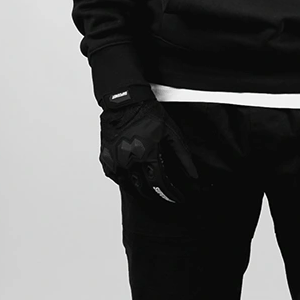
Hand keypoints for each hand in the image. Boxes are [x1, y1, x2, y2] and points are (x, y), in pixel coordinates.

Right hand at [99, 85, 201, 205]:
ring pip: (128, 186)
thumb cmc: (148, 113)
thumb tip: (193, 175)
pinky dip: (125, 181)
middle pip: (144, 189)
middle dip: (157, 195)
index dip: (170, 194)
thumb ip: (183, 156)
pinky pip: (116, 178)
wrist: (124, 101)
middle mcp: (129, 159)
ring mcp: (115, 160)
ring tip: (151, 191)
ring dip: (141, 191)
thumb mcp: (171, 132)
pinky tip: (134, 180)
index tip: (177, 198)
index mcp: (146, 153)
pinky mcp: (106, 158)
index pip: (159, 184)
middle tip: (165, 195)